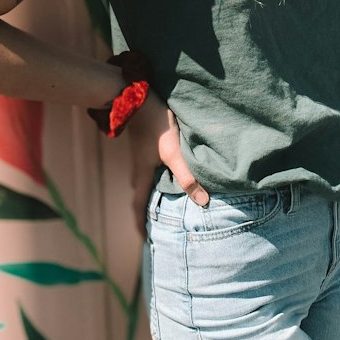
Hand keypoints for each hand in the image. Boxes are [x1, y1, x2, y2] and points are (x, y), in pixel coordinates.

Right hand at [126, 91, 208, 237]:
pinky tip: (167, 176)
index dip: (141, 224)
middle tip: (156, 225)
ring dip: (151, 196)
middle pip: (140, 197)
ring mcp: (140, 157)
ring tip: (164, 203)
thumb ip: (188, 177)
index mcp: (142, 175)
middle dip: (147, 213)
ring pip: (145, 183)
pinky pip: (149, 171)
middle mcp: (138, 169)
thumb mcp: (174, 153)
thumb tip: (203, 202)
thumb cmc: (156, 126)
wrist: (137, 98)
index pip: (138, 206)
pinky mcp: (145, 146)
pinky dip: (156, 180)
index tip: (145, 241)